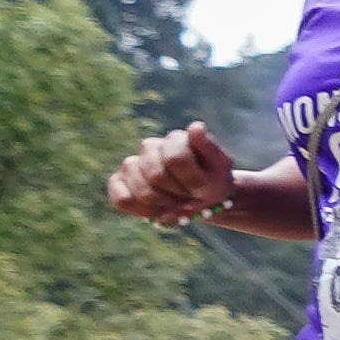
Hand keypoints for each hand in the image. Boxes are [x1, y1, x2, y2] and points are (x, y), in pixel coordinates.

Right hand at [107, 120, 240, 223]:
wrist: (203, 196)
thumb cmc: (212, 180)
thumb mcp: (220, 167)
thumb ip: (209, 148)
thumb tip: (196, 127)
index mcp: (176, 139)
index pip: (176, 159)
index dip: (193, 181)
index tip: (205, 189)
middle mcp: (150, 147)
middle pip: (156, 176)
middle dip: (178, 195)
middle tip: (191, 200)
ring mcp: (131, 164)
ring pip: (139, 188)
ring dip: (164, 205)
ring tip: (177, 205)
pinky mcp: (119, 182)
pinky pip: (122, 199)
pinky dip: (143, 210)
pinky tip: (158, 212)